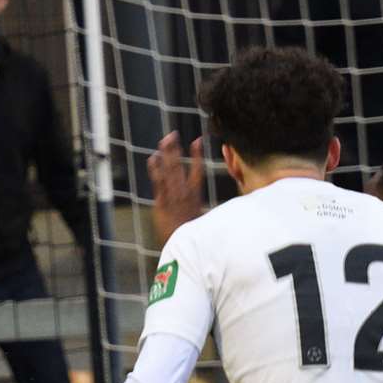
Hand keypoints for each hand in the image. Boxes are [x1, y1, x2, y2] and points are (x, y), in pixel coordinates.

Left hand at [147, 131, 206, 245]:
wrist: (184, 247)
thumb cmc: (194, 237)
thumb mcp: (206, 222)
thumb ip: (212, 212)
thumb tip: (230, 210)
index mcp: (195, 196)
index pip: (197, 170)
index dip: (197, 155)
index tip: (197, 140)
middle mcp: (184, 193)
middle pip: (179, 166)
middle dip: (175, 149)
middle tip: (172, 134)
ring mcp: (171, 197)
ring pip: (168, 171)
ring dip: (165, 154)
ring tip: (163, 140)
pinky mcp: (161, 204)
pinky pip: (158, 183)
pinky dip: (155, 169)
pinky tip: (153, 158)